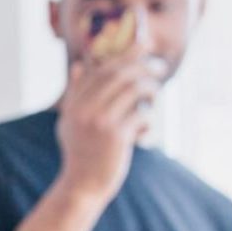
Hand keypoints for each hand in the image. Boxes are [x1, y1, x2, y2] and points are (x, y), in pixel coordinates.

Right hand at [55, 50, 158, 204]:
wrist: (82, 186)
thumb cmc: (81, 153)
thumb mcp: (70, 123)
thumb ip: (75, 94)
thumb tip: (79, 64)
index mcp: (73, 105)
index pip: (102, 69)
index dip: (126, 54)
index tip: (145, 44)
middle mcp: (84, 110)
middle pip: (120, 74)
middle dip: (145, 66)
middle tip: (160, 66)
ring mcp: (99, 122)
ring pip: (135, 89)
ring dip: (151, 90)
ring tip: (155, 96)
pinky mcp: (116, 136)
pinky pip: (142, 115)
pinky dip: (148, 122)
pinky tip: (145, 134)